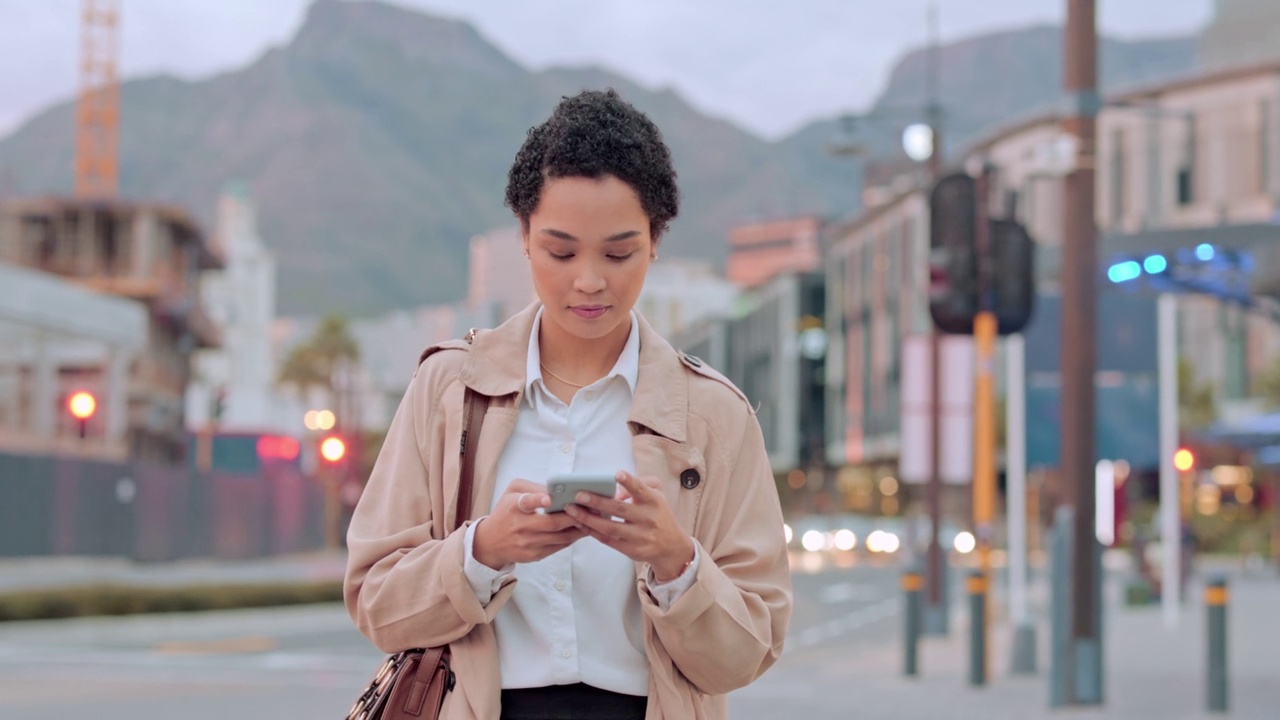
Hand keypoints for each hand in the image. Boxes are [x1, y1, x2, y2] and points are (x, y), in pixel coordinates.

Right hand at [473, 479, 585, 568]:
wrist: (490, 541)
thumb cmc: (506, 511)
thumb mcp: (513, 492)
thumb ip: (534, 488)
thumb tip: (558, 490)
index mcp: (514, 507)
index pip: (526, 502)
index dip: (539, 500)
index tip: (551, 498)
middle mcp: (520, 526)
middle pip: (552, 523)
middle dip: (573, 516)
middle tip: (590, 508)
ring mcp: (528, 543)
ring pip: (560, 537)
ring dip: (578, 528)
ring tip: (591, 519)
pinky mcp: (534, 555)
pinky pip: (559, 547)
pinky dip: (572, 538)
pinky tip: (581, 530)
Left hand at [564, 471, 694, 581]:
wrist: (670, 546)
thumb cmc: (658, 513)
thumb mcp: (657, 493)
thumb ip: (640, 484)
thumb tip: (618, 490)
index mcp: (654, 501)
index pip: (641, 490)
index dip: (629, 482)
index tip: (617, 475)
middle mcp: (648, 519)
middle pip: (619, 510)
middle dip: (597, 502)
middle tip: (578, 495)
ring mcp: (640, 536)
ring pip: (610, 528)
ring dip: (588, 519)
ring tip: (571, 510)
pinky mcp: (631, 550)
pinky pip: (608, 540)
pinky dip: (592, 531)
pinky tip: (580, 523)